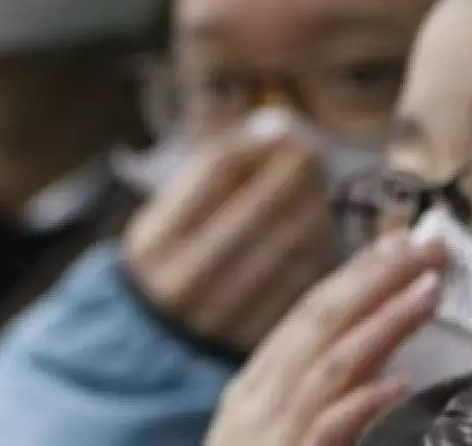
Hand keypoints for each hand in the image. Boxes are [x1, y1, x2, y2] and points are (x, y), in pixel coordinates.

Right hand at [123, 128, 334, 349]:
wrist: (154, 344)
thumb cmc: (174, 256)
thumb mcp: (169, 213)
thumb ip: (216, 168)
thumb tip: (279, 128)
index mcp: (153, 241)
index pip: (220, 168)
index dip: (261, 143)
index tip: (282, 130)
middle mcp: (183, 280)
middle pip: (264, 203)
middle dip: (299, 170)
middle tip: (313, 153)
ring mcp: (222, 315)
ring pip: (293, 240)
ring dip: (315, 205)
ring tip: (317, 187)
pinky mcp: (257, 336)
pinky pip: (304, 277)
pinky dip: (318, 245)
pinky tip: (317, 227)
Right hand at [203, 233, 446, 445]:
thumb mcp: (278, 425)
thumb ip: (319, 388)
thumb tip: (376, 352)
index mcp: (257, 385)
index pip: (310, 313)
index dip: (358, 274)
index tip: (403, 244)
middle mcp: (256, 403)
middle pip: (320, 323)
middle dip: (376, 280)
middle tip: (429, 248)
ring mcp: (268, 437)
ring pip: (329, 365)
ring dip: (382, 323)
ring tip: (428, 292)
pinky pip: (324, 431)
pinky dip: (360, 405)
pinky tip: (397, 386)